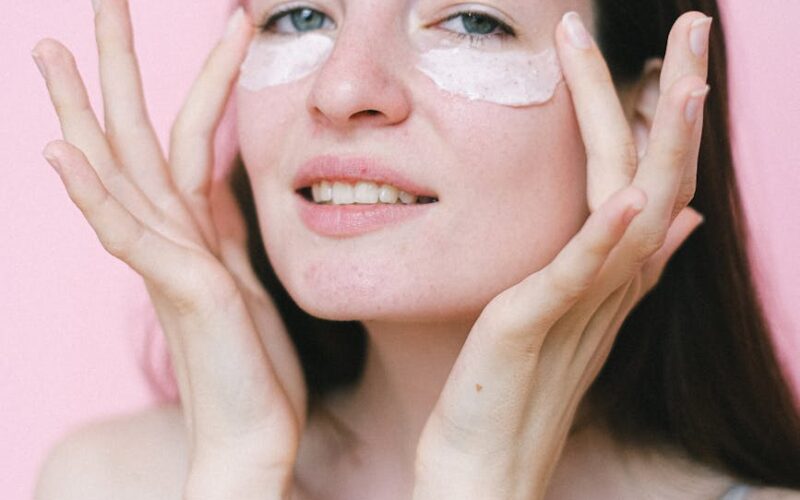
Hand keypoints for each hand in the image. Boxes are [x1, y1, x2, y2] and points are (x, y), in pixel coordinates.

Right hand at [33, 3, 303, 497]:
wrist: (253, 435)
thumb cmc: (252, 363)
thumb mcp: (246, 276)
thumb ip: (223, 227)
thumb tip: (220, 182)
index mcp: (193, 231)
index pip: (181, 139)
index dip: (196, 81)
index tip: (217, 30)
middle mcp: (171, 238)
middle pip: (136, 136)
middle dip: (116, 67)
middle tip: (95, 1)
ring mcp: (169, 262)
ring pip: (122, 171)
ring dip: (85, 109)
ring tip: (49, 46)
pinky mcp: (182, 291)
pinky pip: (127, 235)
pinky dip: (94, 195)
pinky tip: (62, 152)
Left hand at [413, 10, 709, 499]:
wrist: (484, 461)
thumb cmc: (516, 381)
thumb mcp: (572, 309)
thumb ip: (620, 259)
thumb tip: (671, 217)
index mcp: (613, 268)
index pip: (654, 174)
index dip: (670, 112)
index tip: (675, 51)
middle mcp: (612, 279)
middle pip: (660, 176)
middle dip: (679, 99)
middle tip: (699, 24)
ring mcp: (582, 302)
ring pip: (636, 212)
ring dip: (661, 146)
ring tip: (684, 81)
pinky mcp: (536, 324)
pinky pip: (579, 275)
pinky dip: (605, 237)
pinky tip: (627, 200)